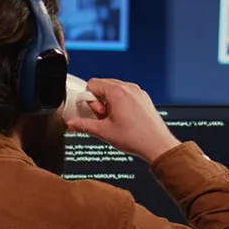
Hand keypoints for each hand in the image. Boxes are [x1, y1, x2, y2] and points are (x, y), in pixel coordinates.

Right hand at [66, 78, 180, 163]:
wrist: (157, 145)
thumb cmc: (136, 138)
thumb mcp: (103, 132)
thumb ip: (83, 125)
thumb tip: (71, 124)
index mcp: (117, 92)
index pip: (92, 83)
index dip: (89, 99)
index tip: (94, 112)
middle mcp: (128, 88)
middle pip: (103, 85)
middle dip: (99, 101)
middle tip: (103, 117)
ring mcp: (138, 92)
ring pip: (115, 90)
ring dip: (109, 103)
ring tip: (114, 120)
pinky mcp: (143, 98)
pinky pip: (126, 95)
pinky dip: (120, 104)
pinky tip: (123, 119)